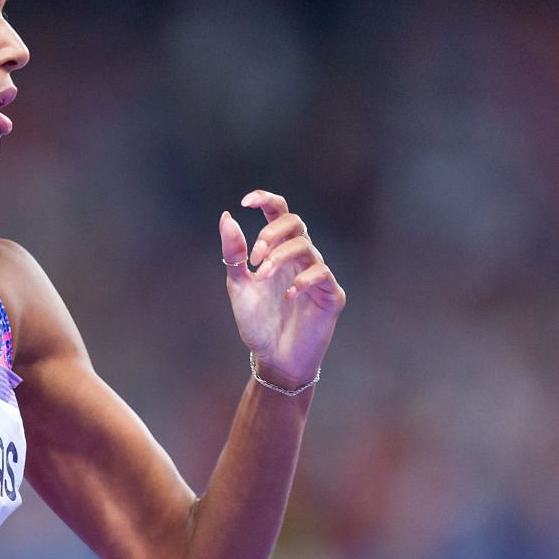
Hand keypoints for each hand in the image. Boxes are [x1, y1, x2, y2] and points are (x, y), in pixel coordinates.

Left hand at [218, 190, 345, 387]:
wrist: (274, 358)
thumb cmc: (258, 322)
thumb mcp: (239, 287)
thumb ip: (234, 255)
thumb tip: (227, 217)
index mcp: (278, 250)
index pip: (279, 213)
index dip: (266, 200)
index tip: (246, 202)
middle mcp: (300, 258)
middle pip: (295, 222)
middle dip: (270, 233)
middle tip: (253, 258)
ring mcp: (317, 274)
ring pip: (305, 246)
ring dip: (279, 257)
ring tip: (261, 276)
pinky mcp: (331, 294)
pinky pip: (321, 274)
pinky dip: (301, 281)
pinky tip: (287, 296)